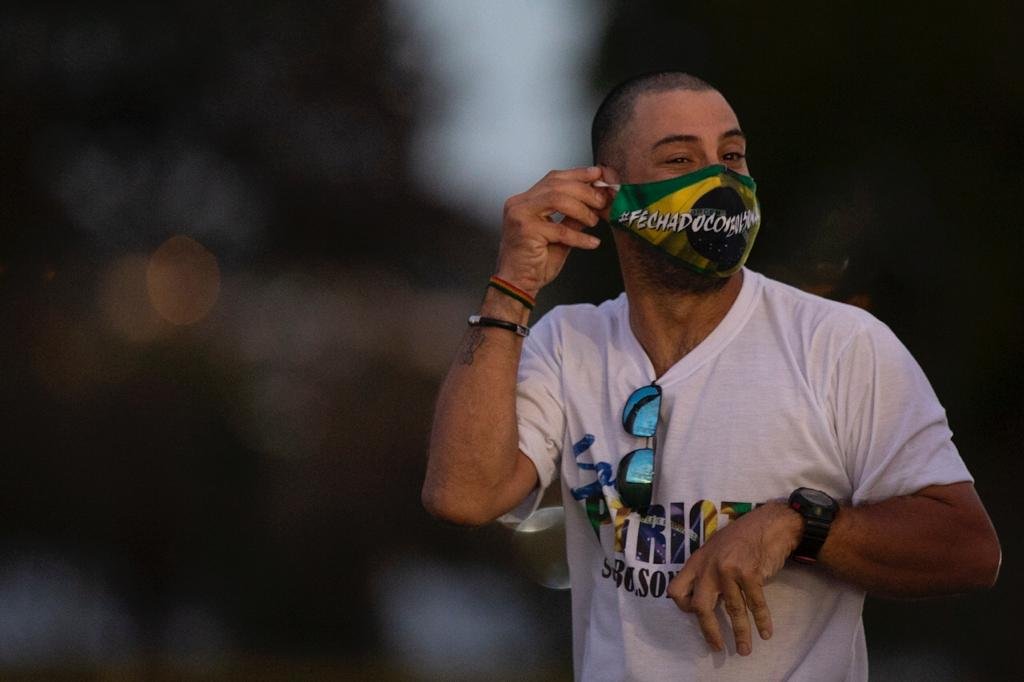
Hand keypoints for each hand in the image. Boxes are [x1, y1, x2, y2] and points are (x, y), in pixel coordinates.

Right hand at [496, 166, 610, 296]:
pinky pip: (560, 229)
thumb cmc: (534, 262)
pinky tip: (591, 242)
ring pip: (558, 199)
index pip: (553, 178)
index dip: (578, 174)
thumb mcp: (560, 235)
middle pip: (557, 185)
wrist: (516, 284)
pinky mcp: (526, 230)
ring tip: (594, 221)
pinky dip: (579, 236)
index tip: (598, 175)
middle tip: (602, 201)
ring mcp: (520, 215)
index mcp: (525, 200)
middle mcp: (519, 203)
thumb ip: (573, 217)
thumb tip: (595, 202)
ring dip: (582, 209)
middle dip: (585, 191)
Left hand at [667, 502, 801, 655]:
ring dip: (740, 633)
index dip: (684, 606)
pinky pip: (755, 604)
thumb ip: (706, 571)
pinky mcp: (750, 574)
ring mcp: (729, 570)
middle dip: (709, 630)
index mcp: (696, 561)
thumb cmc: (741, 537)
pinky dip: (762, 621)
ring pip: (733, 610)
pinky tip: (766, 633)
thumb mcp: (714, 549)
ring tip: (744, 650)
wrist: (768, 524)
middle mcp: (709, 567)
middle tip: (716, 647)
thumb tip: (703, 597)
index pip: (677, 590)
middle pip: (701, 607)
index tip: (695, 614)